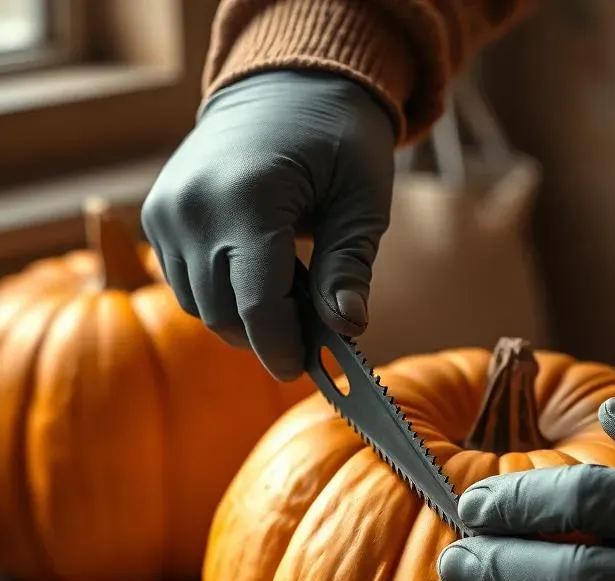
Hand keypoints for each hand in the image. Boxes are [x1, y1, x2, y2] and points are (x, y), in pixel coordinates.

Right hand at [141, 70, 394, 379]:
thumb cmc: (337, 139)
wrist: (282, 84)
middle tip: (314, 330)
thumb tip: (348, 328)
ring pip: (200, 307)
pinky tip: (262, 273)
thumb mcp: (362, 200)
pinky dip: (223, 296)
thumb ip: (349, 266)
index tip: (309, 368)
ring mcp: (166, 211)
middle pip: (223, 315)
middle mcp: (192, 207)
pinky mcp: (157, 216)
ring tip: (292, 289)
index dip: (283, 347)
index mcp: (247, 198)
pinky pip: (186, 285)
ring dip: (246, 319)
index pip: (256, 305)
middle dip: (269, 338)